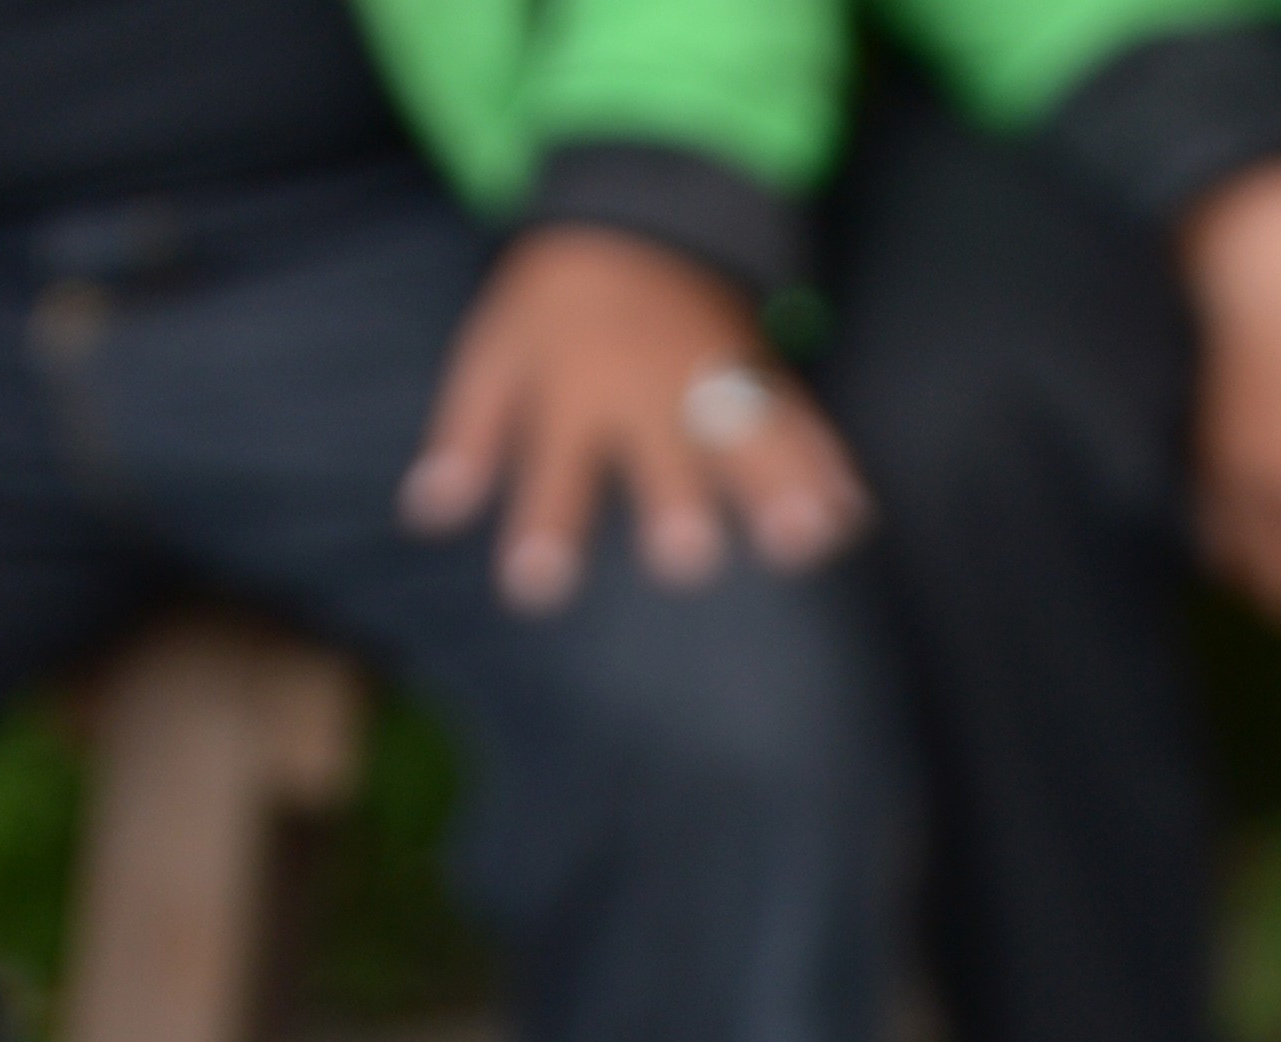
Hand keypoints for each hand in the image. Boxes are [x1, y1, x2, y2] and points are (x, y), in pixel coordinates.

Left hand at [406, 227, 864, 611]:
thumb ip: (466, 435)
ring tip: (806, 541)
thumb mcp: (492, 355)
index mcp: (574, 392)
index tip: (535, 588)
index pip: (551, 468)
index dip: (542, 527)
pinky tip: (853, 514)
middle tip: (687, 559)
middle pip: (662, 451)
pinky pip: (800, 418)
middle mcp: (647, 391)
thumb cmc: (552, 307)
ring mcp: (712, 380)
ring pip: (746, 435)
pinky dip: (829, 463)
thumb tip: (426, 512)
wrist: (636, 214)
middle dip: (675, 501)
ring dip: (778, 488)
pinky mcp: (760, 373)